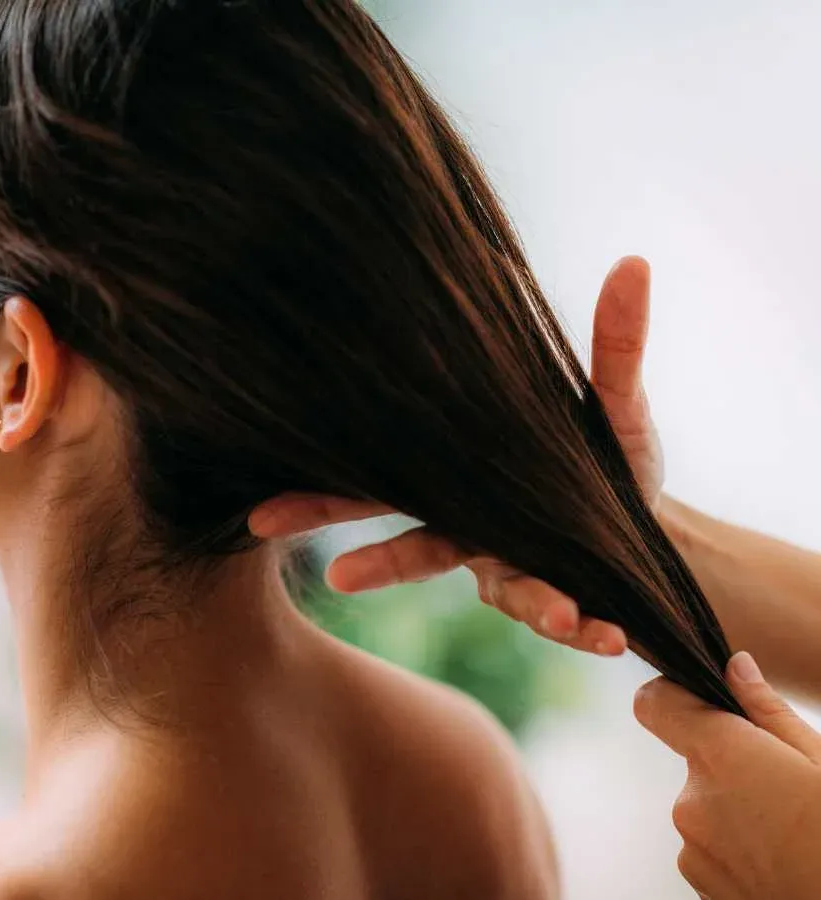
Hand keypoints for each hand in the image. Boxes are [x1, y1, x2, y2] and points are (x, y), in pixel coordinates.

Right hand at [248, 256, 662, 656]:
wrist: (641, 518)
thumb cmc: (604, 455)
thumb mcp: (610, 399)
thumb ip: (614, 345)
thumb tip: (634, 262)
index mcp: (462, 475)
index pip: (382, 482)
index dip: (322, 495)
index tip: (263, 509)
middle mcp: (467, 526)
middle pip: (402, 548)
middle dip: (366, 560)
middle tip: (326, 568)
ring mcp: (501, 565)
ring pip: (503, 594)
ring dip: (520, 601)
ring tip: (563, 614)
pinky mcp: (544, 595)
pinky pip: (557, 612)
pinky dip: (583, 624)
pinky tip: (607, 634)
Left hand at [635, 654, 820, 899]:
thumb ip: (768, 712)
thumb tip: (734, 666)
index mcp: (722, 757)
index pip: (655, 705)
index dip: (671, 696)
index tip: (698, 702)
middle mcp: (692, 801)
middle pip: (698, 763)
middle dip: (734, 768)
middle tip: (791, 792)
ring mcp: (693, 850)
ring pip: (709, 811)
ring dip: (740, 816)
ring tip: (795, 840)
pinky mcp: (702, 889)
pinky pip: (713, 852)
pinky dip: (741, 854)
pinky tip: (785, 871)